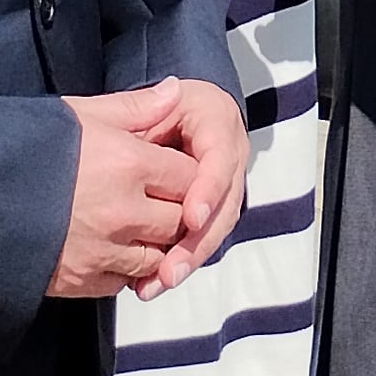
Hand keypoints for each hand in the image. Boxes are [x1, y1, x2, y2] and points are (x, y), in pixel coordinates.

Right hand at [50, 83, 194, 298]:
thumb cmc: (23, 146)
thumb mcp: (80, 113)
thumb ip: (135, 106)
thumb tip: (176, 91)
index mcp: (128, 163)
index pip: (190, 176)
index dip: (188, 175)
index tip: (175, 174)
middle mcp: (123, 211)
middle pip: (180, 220)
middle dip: (178, 213)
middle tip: (163, 203)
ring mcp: (104, 250)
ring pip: (158, 257)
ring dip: (155, 246)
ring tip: (139, 229)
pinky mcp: (81, 280)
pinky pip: (125, 282)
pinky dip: (126, 270)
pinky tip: (114, 251)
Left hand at [154, 77, 251, 287]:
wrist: (167, 118)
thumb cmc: (155, 107)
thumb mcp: (145, 102)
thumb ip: (146, 104)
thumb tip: (169, 93)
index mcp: (218, 120)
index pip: (220, 157)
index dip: (209, 189)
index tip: (192, 217)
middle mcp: (230, 155)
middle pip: (224, 203)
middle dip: (199, 240)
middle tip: (171, 268)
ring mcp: (225, 185)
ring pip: (217, 227)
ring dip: (191, 258)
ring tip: (160, 282)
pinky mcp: (213, 209)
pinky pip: (203, 238)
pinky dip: (182, 260)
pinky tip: (156, 282)